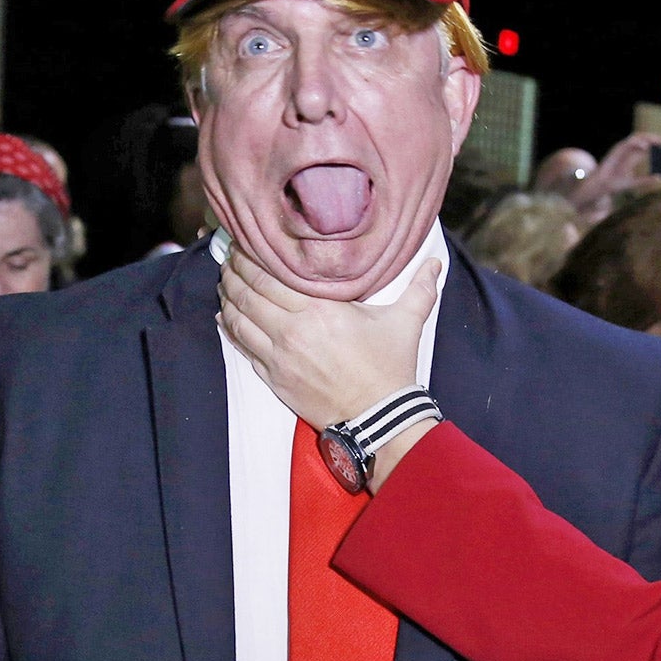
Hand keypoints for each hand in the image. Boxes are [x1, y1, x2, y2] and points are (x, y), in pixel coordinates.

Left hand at [218, 247, 439, 429]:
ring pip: (239, 318)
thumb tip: (435, 264)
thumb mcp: (406, 323)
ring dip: (228, 297)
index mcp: (321, 309)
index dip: (250, 256)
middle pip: (248, 291)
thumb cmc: (390, 368)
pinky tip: (227, 316)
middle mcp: (293, 329)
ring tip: (225, 282)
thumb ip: (419, 288)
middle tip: (229, 258)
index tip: (244, 243)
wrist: (379, 418)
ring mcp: (280, 356)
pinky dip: (231, 328)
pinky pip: (242, 347)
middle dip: (234, 272)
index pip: (270, 274)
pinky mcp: (274, 377)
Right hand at [572, 132, 656, 221]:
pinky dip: (637, 143)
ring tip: (656, 141)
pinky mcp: (616, 150)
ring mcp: (621, 150)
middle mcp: (627, 151)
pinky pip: (627, 143)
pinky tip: (645, 146)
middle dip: (653, 138)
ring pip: (635, 138)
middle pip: (642, 139)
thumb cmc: (616, 184)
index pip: (645, 146)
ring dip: (646, 138)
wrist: (602, 186)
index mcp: (632, 157)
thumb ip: (646, 181)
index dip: (655, 144)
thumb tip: (660, 178)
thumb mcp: (634, 183)